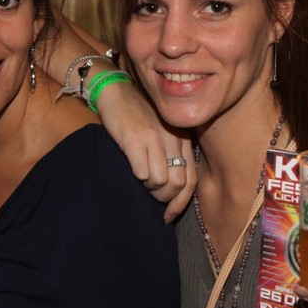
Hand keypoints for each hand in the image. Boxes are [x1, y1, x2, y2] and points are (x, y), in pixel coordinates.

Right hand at [96, 80, 195, 221]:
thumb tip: (171, 191)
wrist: (116, 92)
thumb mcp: (162, 134)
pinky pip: (142, 172)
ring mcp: (155, 138)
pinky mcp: (135, 139)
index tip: (168, 215)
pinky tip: (131, 169)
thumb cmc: (137, 118)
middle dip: (163, 199)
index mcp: (183, 139)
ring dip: (148, 188)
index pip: (191, 180)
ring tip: (140, 179)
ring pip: (161, 182)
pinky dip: (137, 177)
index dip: (180, 203)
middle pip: (178, 184)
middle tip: (150, 196)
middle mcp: (173, 139)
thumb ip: (171, 155)